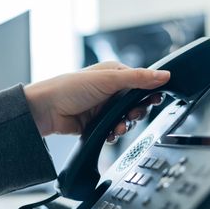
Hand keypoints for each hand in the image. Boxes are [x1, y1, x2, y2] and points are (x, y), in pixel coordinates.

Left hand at [24, 61, 169, 136]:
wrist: (45, 110)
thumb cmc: (69, 87)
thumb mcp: (108, 79)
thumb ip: (138, 78)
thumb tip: (164, 75)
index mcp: (114, 74)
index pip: (141, 82)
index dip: (149, 92)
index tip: (155, 99)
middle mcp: (109, 91)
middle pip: (135, 104)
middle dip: (136, 112)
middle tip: (132, 114)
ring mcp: (103, 108)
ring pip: (125, 119)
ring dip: (125, 125)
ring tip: (118, 127)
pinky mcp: (96, 123)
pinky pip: (113, 131)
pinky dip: (114, 134)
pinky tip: (110, 133)